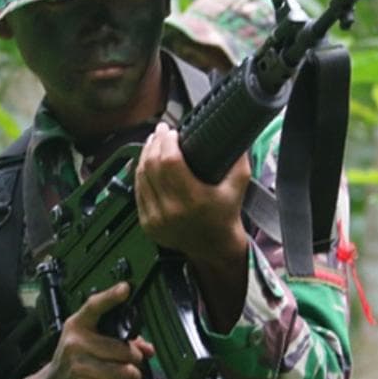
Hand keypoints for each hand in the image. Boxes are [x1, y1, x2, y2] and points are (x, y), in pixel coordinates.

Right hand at [19, 282, 153, 378]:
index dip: (111, 297)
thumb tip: (147, 349)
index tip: (125, 288)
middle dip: (135, 358)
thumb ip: (121, 341)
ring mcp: (77, 366)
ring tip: (131, 377)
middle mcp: (75, 343)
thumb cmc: (75, 362)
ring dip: (132, 377)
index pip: (95, 306)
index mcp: (78, 326)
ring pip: (122, 371)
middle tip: (134, 362)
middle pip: (122, 349)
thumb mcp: (91, 344)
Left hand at [135, 122, 249, 265]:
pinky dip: (141, 174)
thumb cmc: (225, 215)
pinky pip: (139, 192)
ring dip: (145, 156)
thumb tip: (236, 134)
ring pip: (142, 177)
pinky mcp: (147, 224)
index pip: (170, 162)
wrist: (214, 247)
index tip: (171, 131)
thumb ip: (238, 160)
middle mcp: (171, 210)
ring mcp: (156, 219)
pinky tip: (146, 162)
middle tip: (161, 131)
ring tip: (153, 142)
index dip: (167, 142)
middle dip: (155, 143)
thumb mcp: (238, 186)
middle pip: (153, 166)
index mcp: (193, 199)